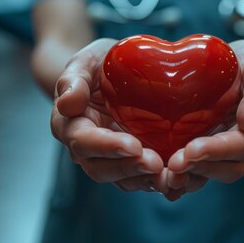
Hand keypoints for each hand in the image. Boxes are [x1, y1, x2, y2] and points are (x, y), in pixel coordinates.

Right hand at [51, 38, 167, 192]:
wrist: (115, 71)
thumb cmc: (98, 64)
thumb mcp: (84, 61)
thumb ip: (72, 80)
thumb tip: (66, 103)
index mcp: (69, 124)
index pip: (82, 141)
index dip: (107, 147)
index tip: (133, 145)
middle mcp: (86, 148)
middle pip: (100, 169)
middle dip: (128, 169)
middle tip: (156, 163)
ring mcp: (109, 158)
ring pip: (122, 179)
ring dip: (144, 180)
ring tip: (169, 174)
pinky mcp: (130, 161)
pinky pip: (140, 178)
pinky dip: (157, 181)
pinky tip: (177, 176)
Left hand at [165, 40, 243, 199]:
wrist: (230, 67)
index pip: (243, 146)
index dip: (217, 150)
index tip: (191, 150)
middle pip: (229, 168)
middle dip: (201, 168)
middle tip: (173, 164)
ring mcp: (227, 154)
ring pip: (212, 175)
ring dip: (189, 179)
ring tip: (165, 176)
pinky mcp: (206, 155)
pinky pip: (197, 174)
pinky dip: (181, 180)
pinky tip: (161, 180)